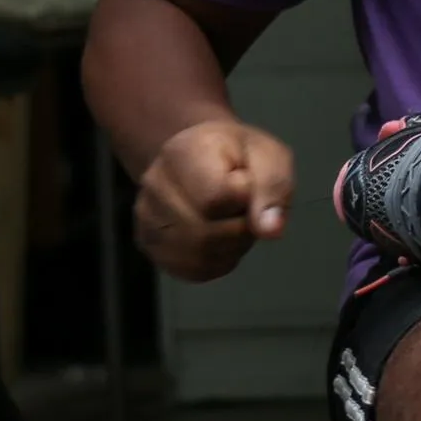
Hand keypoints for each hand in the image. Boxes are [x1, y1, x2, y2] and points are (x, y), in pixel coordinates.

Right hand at [134, 118, 295, 280]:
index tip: (245, 181)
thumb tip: (269, 231)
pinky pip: (195, 269)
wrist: (204, 159)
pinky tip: (219, 236)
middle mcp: (154, 183)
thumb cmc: (240, 156)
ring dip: (231, 246)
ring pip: (200, 255)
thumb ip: (273, 188)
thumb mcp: (269, 157)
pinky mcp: (150, 244)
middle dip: (240, 228)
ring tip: (231, 218)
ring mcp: (147, 215)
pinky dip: (218, 260)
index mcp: (183, 151)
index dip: (245, 199)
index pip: (215, 199)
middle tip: (243, 205)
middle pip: (206, 233)